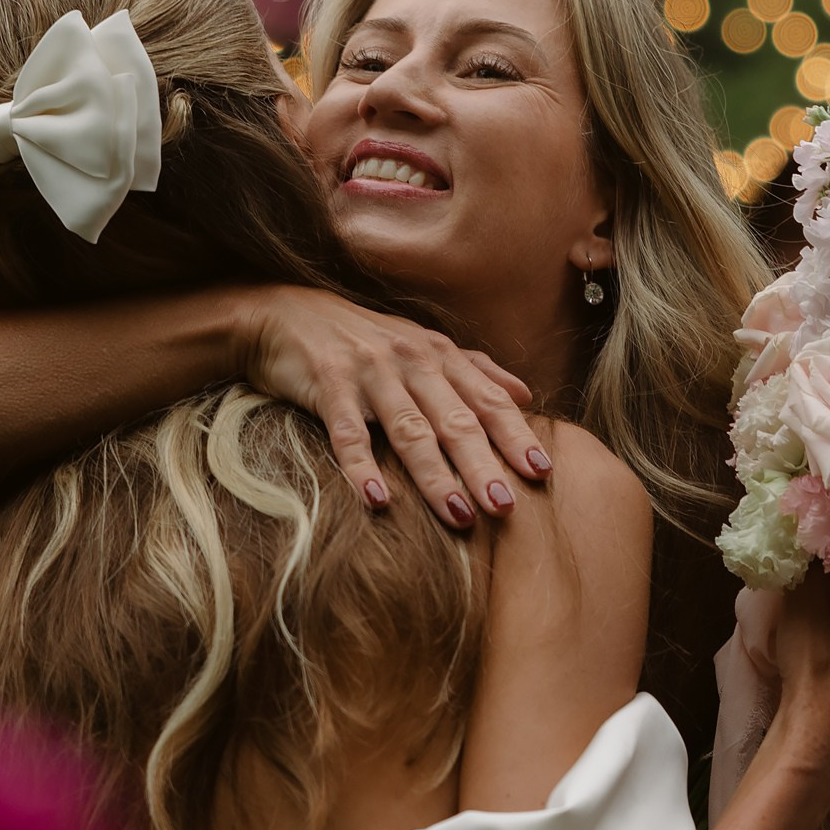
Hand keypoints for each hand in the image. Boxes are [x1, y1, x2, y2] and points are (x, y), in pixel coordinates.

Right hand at [238, 285, 541, 523]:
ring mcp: (370, 373)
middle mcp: (412, 361)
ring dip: (435, 476)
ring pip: (410, 431)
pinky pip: (349, 433)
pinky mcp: (328, 385)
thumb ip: (476, 369)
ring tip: (459, 515)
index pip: (487, 401)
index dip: (516, 436)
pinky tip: (378, 502)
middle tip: (507, 507)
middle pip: (455, 420)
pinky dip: (363, 467)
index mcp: (440, 355)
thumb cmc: (362, 338)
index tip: (542, 473)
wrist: (286, 314)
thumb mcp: (422, 346)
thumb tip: (527, 393)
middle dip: (484, 464)